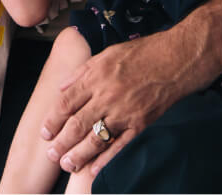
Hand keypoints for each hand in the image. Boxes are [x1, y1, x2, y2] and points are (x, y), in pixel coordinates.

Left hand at [40, 32, 200, 177]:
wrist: (176, 59)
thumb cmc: (142, 53)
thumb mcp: (107, 53)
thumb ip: (82, 71)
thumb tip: (62, 87)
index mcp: (96, 76)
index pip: (67, 102)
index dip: (53, 119)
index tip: (45, 132)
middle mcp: (107, 95)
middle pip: (77, 124)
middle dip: (61, 142)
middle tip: (51, 155)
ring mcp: (124, 112)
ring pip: (96, 138)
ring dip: (79, 154)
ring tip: (67, 165)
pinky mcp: (140, 123)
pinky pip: (120, 145)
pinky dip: (106, 159)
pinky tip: (94, 169)